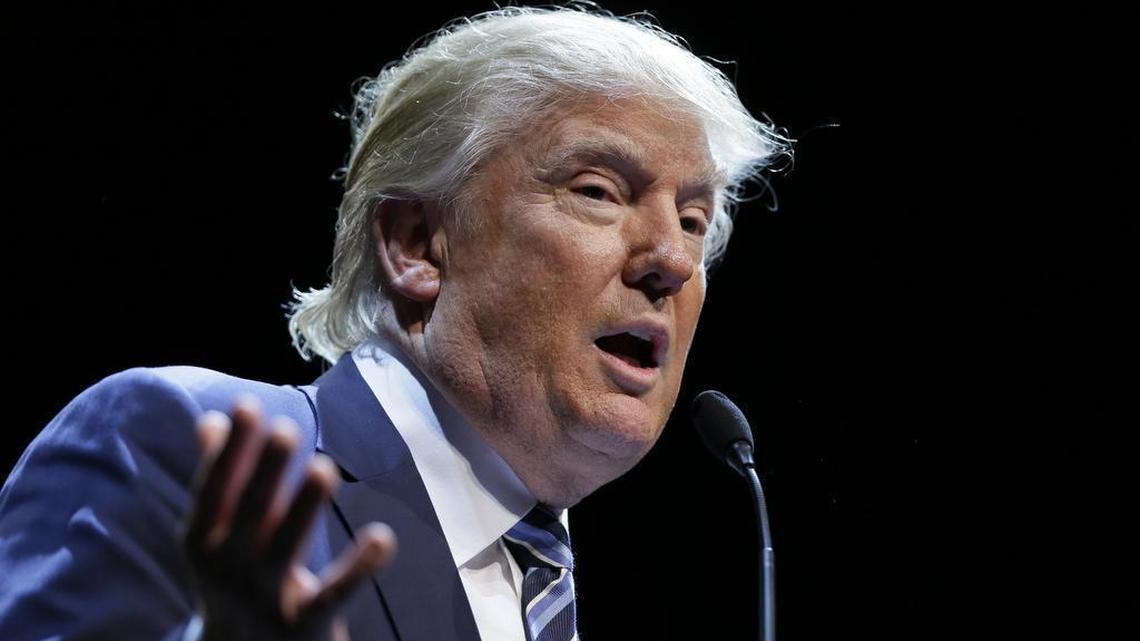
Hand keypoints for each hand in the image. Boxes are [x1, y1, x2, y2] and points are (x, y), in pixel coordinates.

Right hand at [183, 395, 396, 640]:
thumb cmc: (235, 578)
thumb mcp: (218, 533)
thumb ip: (220, 477)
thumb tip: (212, 418)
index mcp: (204, 540)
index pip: (214, 488)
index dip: (230, 450)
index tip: (246, 406)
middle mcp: (229, 567)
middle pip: (249, 513)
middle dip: (265, 471)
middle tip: (287, 429)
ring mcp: (265, 597)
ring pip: (286, 548)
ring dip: (304, 510)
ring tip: (324, 467)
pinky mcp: (303, 624)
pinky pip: (333, 594)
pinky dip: (358, 568)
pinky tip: (384, 538)